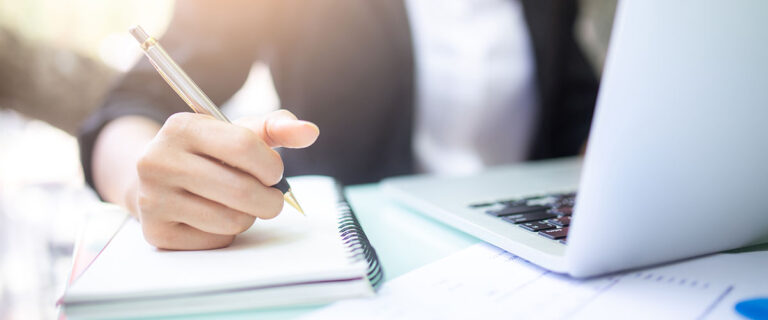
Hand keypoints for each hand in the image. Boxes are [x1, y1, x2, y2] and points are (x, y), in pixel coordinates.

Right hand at [133, 110, 318, 249]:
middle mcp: (158, 160)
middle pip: (242, 190)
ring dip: (249, 216)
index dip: (271, 165)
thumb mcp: (238, 132)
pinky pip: (216, 240)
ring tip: (240, 204)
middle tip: (271, 197)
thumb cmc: (209, 154)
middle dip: (270, 199)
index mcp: (181, 127)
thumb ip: (276, 127)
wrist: (159, 180)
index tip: (273, 173)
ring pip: (231, 220)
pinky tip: (215, 216)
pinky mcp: (156, 231)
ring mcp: (153, 198)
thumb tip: (309, 131)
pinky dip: (227, 233)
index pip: (244, 146)